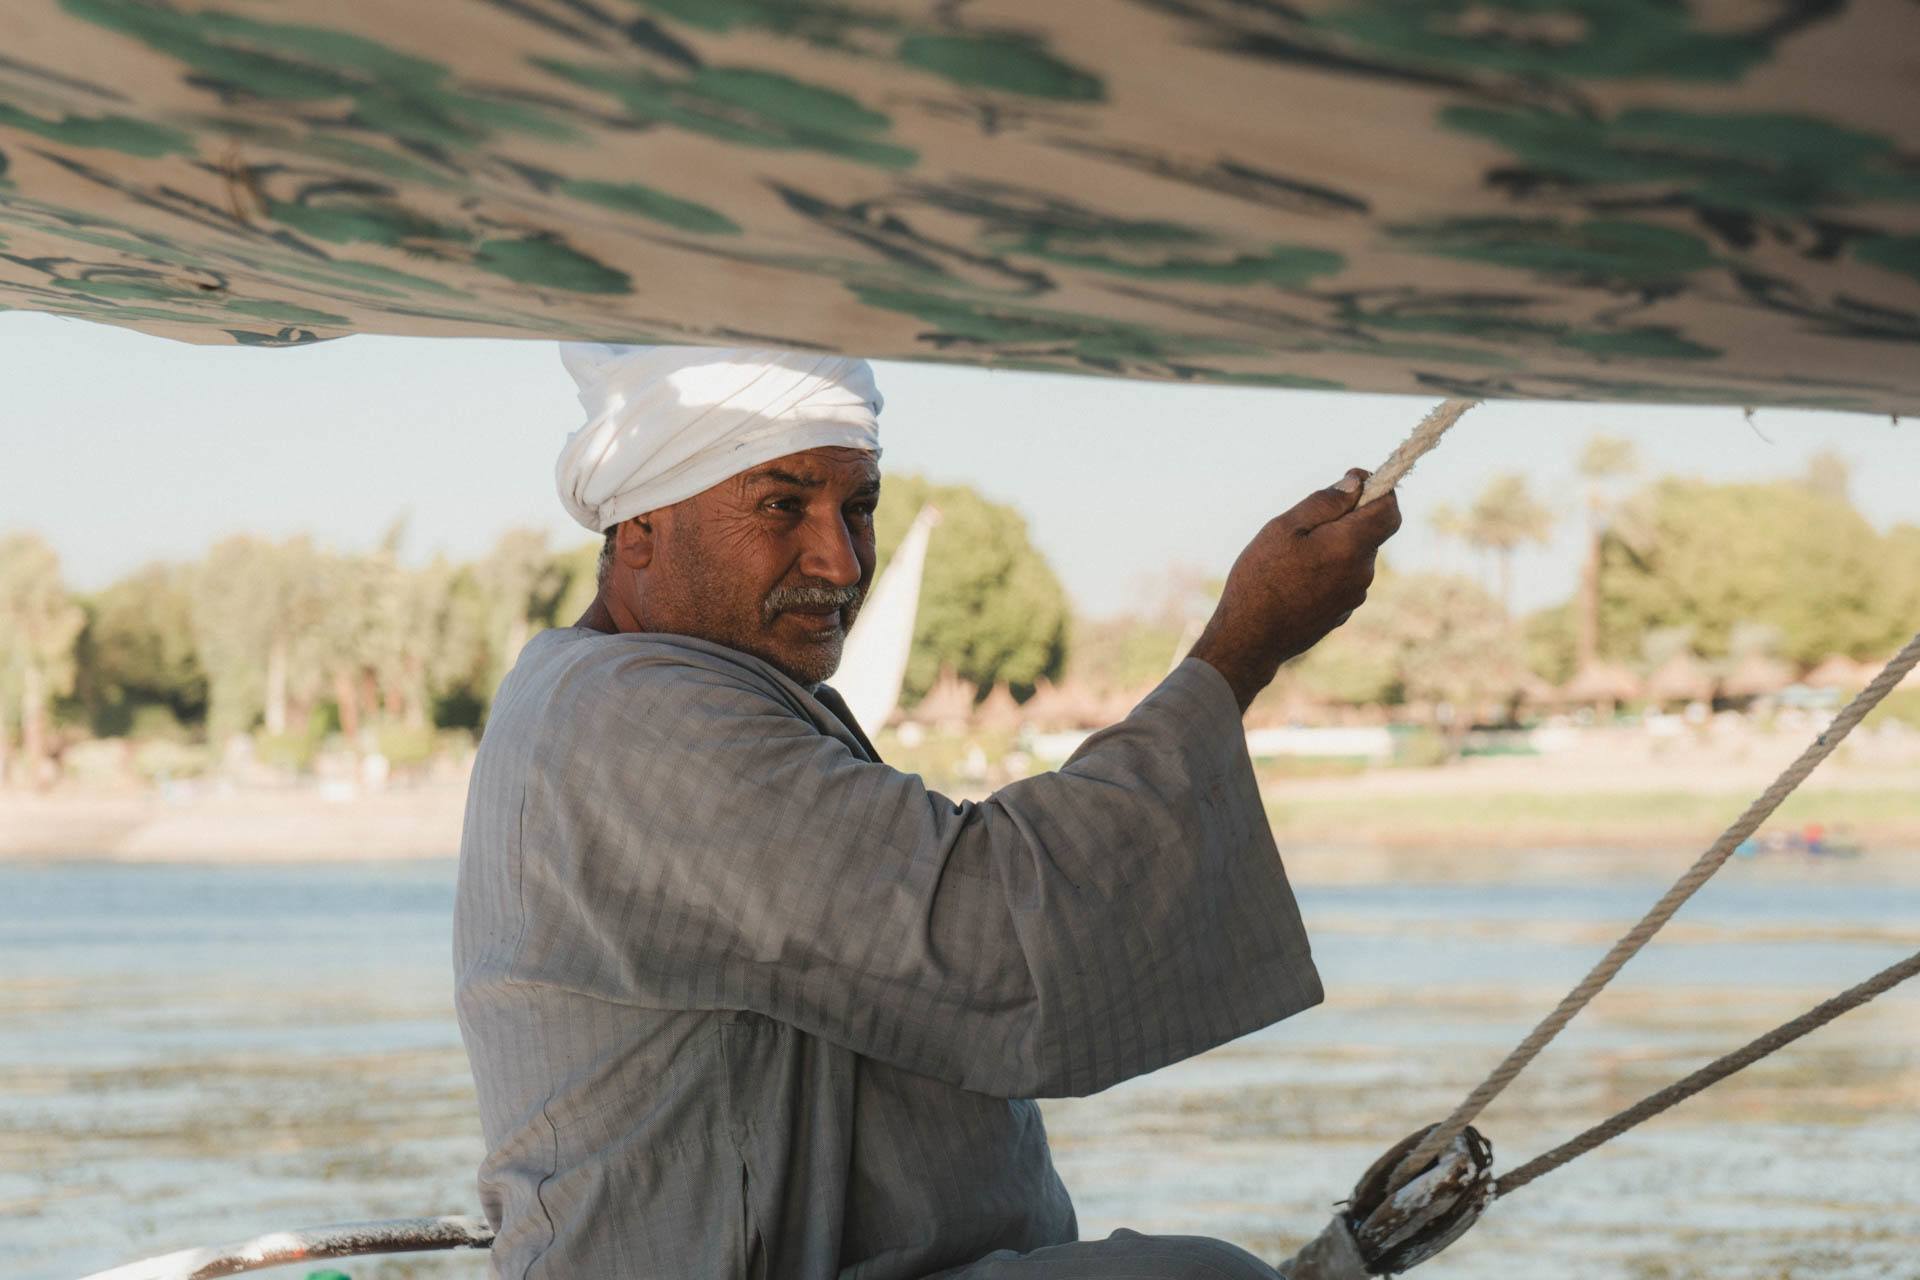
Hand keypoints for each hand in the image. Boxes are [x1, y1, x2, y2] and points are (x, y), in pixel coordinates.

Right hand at [1188, 469, 1401, 710]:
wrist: (1250, 639)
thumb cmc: (1260, 578)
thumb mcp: (1283, 528)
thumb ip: (1324, 503)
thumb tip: (1356, 482)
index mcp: (1350, 546)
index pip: (1390, 509)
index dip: (1379, 489)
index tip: (1353, 482)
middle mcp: (1361, 572)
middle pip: (1371, 532)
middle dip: (1349, 519)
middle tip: (1307, 521)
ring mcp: (1354, 596)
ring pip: (1356, 556)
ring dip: (1336, 546)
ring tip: (1294, 555)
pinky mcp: (1343, 612)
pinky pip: (1345, 579)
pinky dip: (1330, 570)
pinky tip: (1297, 579)